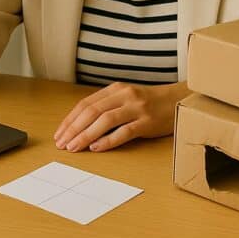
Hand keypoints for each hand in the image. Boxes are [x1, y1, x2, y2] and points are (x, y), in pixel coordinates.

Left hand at [53, 81, 189, 151]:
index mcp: (115, 89)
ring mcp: (136, 108)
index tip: (59, 134)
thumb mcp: (126, 99)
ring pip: (105, 121)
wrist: (178, 101)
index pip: (86, 104)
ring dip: (86, 135)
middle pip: (92, 111)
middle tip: (62, 143)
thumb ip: (107, 107)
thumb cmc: (149, 103)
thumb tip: (81, 126)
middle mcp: (124, 95)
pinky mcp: (147, 122)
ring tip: (74, 147)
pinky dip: (108, 140)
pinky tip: (96, 148)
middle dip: (73, 129)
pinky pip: (124, 131)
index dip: (70, 120)